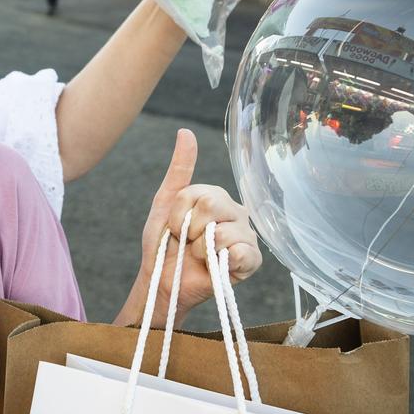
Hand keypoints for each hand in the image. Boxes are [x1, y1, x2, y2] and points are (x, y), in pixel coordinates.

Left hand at [116, 129, 261, 327]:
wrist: (162, 281)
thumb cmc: (164, 243)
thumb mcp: (165, 203)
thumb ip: (179, 169)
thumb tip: (185, 132)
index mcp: (217, 197)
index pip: (200, 193)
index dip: (179, 214)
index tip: (174, 227)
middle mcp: (236, 212)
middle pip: (213, 205)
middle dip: (190, 229)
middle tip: (187, 242)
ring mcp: (246, 236)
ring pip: (224, 232)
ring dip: (201, 250)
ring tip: (200, 256)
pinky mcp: (251, 261)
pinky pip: (243, 253)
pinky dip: (224, 261)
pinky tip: (219, 265)